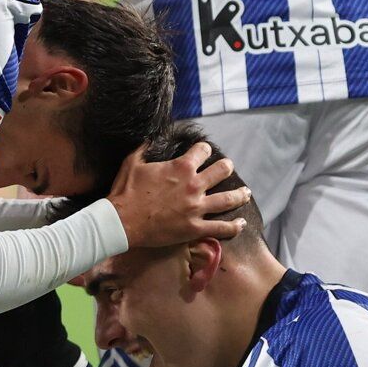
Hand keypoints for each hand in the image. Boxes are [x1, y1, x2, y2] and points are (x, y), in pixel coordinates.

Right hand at [106, 141, 250, 248]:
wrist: (121, 222)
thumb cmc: (126, 192)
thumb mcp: (132, 162)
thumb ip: (144, 148)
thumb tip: (148, 138)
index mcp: (181, 167)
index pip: (203, 150)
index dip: (204, 149)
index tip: (204, 151)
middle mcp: (194, 185)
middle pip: (222, 170)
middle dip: (226, 168)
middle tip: (228, 168)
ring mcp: (197, 208)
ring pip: (229, 199)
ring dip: (240, 195)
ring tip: (246, 193)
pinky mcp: (195, 228)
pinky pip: (221, 228)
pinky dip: (233, 226)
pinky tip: (241, 224)